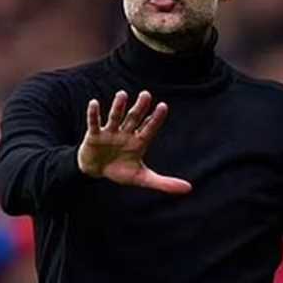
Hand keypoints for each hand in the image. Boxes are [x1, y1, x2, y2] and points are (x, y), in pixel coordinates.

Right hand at [77, 90, 191, 194]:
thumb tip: (189, 188)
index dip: (155, 119)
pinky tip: (94, 103)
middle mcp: (126, 133)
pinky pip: (94, 123)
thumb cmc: (120, 171)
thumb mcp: (142, 178)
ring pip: (115, 117)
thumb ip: (164, 182)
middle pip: (134, 118)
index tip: (163, 106)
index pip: (149, 128)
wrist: (97, 171)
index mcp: (139, 141)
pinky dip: (93, 114)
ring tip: (122, 95)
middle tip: (146, 94)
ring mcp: (110, 132)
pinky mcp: (94, 135)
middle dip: (139, 108)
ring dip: (118, 107)